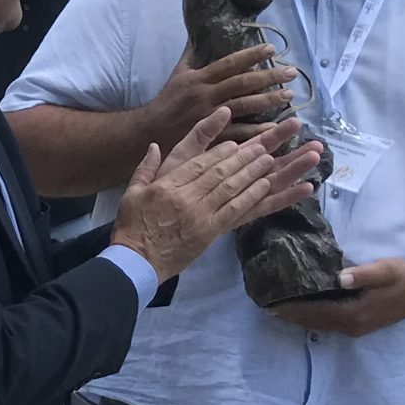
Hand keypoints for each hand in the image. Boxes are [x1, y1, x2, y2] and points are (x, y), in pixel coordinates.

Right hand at [112, 108, 324, 279]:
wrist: (135, 261)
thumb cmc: (132, 227)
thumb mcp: (131, 193)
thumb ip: (145, 168)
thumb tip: (156, 146)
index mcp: (168, 185)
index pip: (200, 163)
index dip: (222, 151)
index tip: (237, 143)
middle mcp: (187, 197)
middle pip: (222, 172)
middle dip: (245, 156)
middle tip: (266, 145)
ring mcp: (201, 215)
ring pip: (233, 188)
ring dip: (255, 172)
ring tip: (272, 159)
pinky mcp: (210, 231)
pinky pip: (237, 211)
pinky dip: (254, 197)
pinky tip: (268, 186)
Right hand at [145, 44, 296, 146]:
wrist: (148, 131)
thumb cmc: (166, 102)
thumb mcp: (177, 74)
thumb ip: (191, 55)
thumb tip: (197, 33)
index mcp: (198, 79)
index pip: (229, 64)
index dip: (250, 55)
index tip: (271, 50)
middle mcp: (205, 95)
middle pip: (242, 83)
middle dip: (269, 77)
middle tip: (291, 72)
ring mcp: (209, 116)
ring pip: (244, 106)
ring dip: (268, 100)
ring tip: (289, 95)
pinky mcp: (210, 135)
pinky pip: (238, 131)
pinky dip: (256, 129)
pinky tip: (274, 126)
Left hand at [268, 257, 404, 337]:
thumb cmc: (404, 276)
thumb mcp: (386, 270)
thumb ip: (364, 274)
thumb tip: (341, 278)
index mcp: (355, 314)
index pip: (316, 312)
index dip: (293, 309)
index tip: (270, 304)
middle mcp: (352, 325)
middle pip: (313, 322)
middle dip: (290, 316)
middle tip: (264, 307)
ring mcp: (356, 328)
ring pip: (319, 325)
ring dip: (298, 318)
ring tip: (275, 309)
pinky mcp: (358, 324)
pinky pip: (328, 323)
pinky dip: (311, 318)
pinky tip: (300, 310)